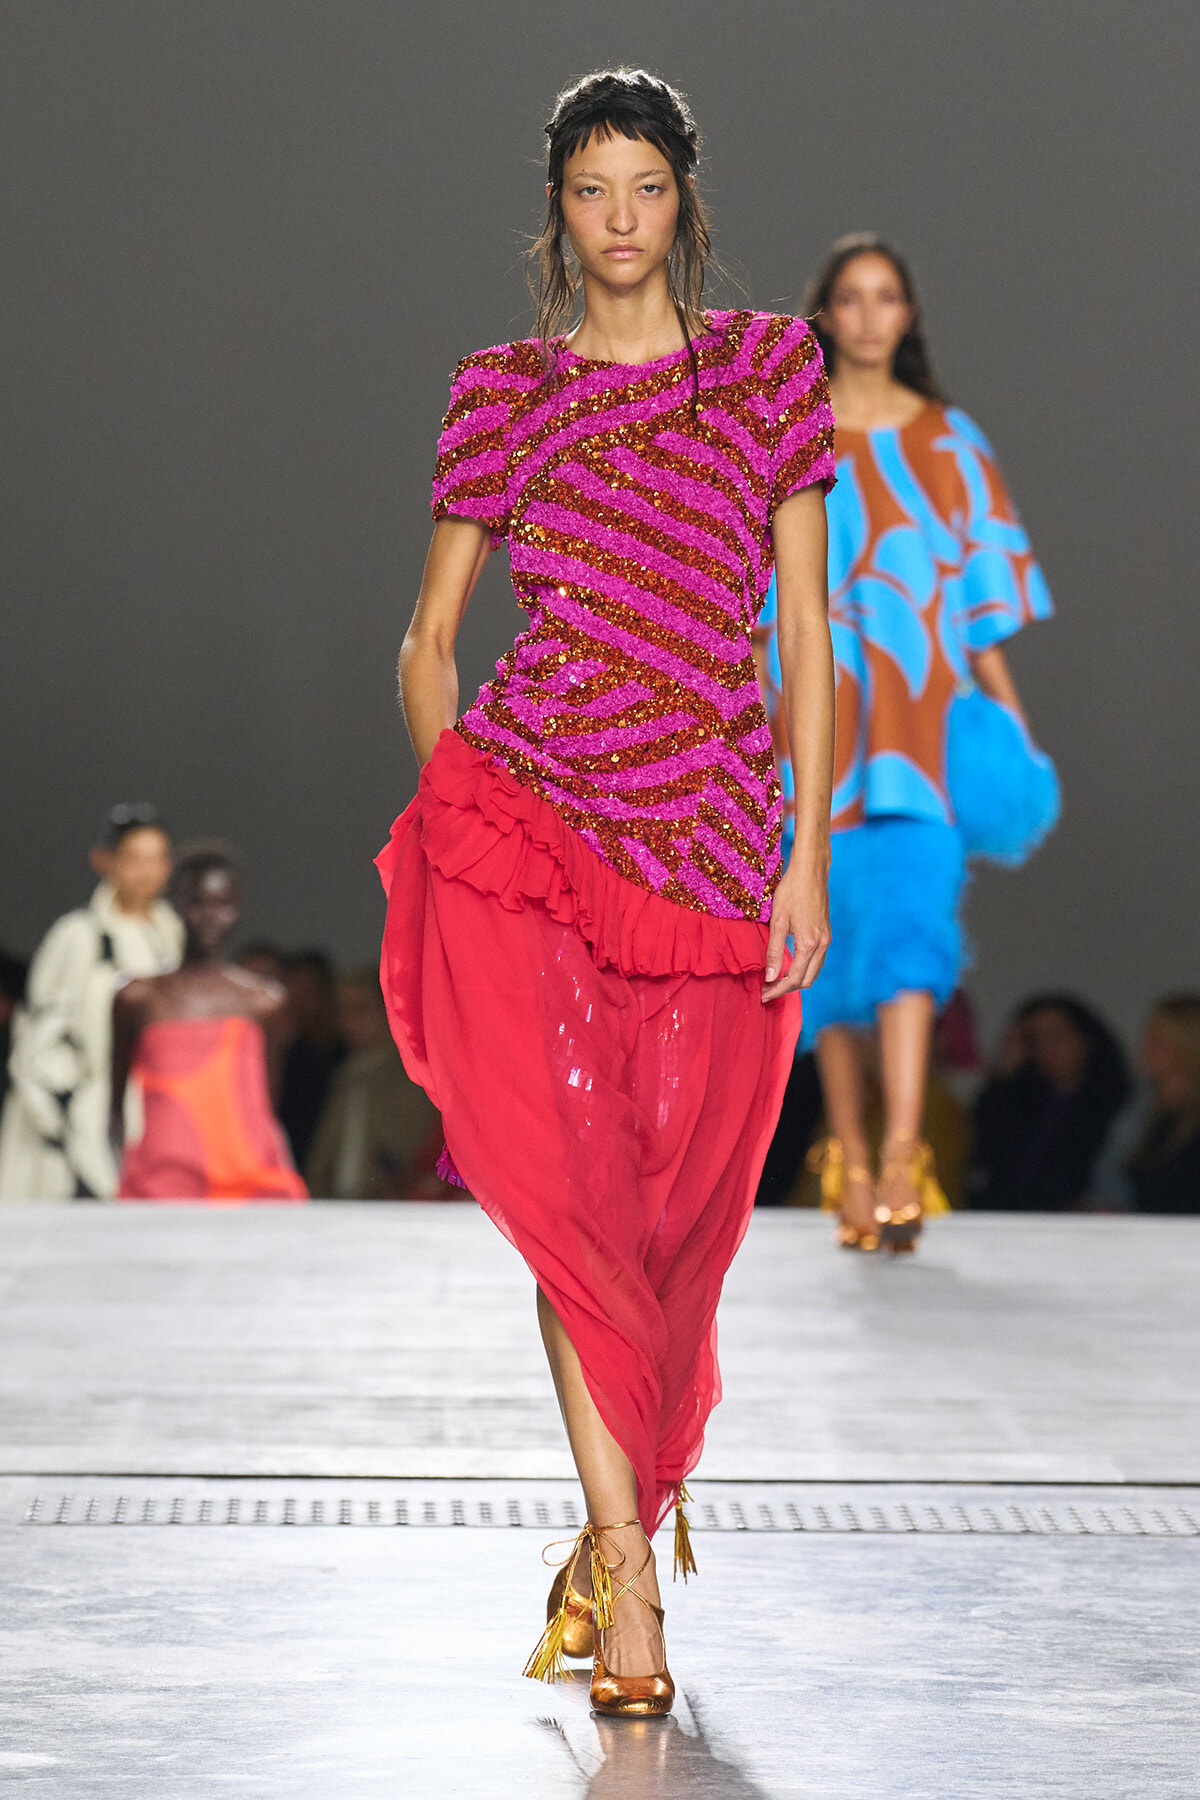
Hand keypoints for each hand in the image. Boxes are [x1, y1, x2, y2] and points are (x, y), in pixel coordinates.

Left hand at [762, 858, 829, 1003]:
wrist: (810, 871)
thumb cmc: (791, 891)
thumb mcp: (778, 921)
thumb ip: (775, 951)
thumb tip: (770, 977)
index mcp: (810, 943)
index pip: (794, 979)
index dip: (778, 990)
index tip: (763, 995)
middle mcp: (822, 944)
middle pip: (807, 980)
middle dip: (787, 989)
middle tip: (767, 990)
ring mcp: (826, 939)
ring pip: (813, 971)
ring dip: (795, 979)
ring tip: (774, 980)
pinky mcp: (826, 933)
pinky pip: (816, 960)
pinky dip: (803, 968)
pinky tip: (788, 965)